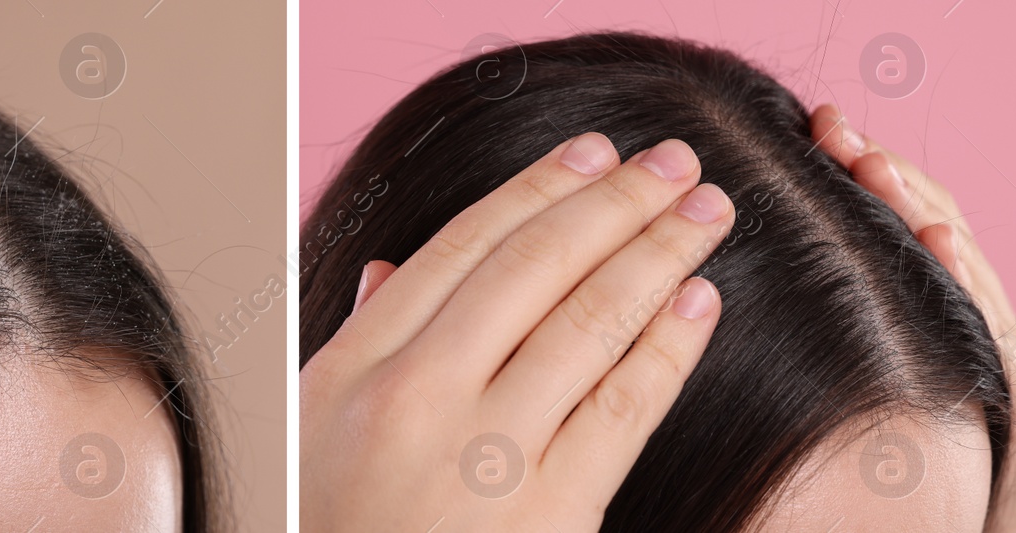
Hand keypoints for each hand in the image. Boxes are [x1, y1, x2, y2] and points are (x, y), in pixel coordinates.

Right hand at [300, 133, 732, 530]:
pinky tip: (699, 303)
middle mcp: (417, 398)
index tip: (592, 153)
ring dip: (659, 254)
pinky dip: (670, 346)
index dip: (538, 188)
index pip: (461, 249)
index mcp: (352, 369)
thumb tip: (394, 268)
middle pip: (534, 268)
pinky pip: (625, 406)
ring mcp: (487, 457)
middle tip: (673, 162)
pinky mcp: (553, 514)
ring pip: (589, 322)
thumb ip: (359, 344)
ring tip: (707, 214)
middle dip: (616, 202)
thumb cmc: (331, 530)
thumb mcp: (308, 434)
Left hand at [810, 104, 1015, 531]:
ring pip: (959, 266)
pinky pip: (991, 332)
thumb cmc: (936, 469)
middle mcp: (968, 320)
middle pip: (926, 227)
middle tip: (830, 124)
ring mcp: (1000, 353)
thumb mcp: (884, 388)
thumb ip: (846, 339)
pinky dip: (965, 280)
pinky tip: (937, 241)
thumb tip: (764, 296)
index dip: (854, 174)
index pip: (894, 226)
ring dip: (915, 206)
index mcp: (930, 314)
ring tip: (870, 162)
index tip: (805, 128)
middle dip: (880, 171)